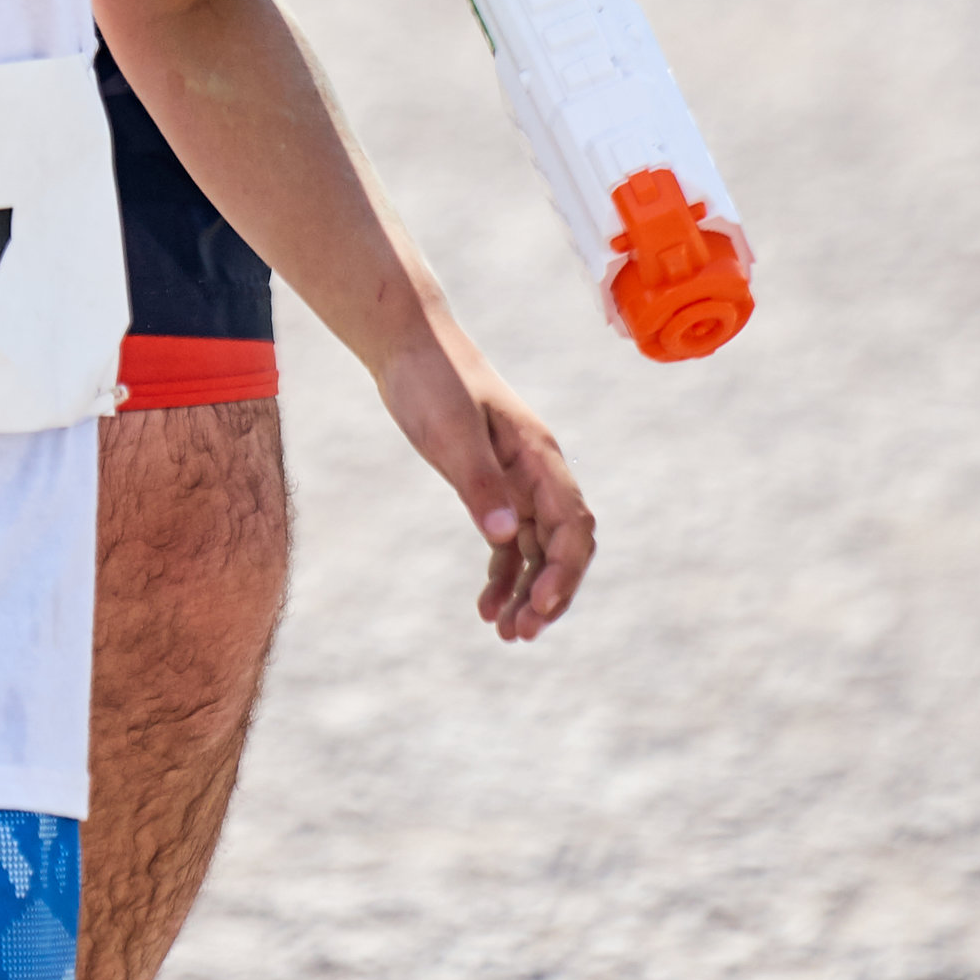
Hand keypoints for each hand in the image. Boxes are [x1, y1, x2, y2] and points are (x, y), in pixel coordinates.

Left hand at [374, 328, 594, 644]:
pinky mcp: (489, 485)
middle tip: (519, 635)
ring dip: (526, 592)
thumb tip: (506, 537)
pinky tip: (486, 606)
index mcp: (540, 457)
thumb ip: (479, 483)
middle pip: (563, 546)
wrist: (406, 344)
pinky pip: (509, 541)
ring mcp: (516, 480)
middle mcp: (537, 472)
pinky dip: (503, 574)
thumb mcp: (452, 432)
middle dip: (549, 593)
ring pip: (536, 550)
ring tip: (504, 634)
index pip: (573, 526)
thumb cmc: (432, 379)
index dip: (564, 572)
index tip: (538, 607)